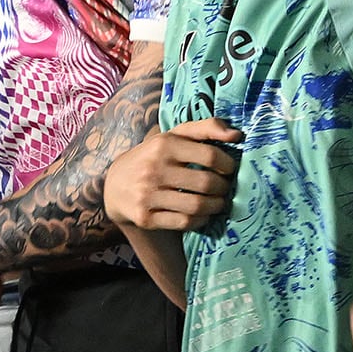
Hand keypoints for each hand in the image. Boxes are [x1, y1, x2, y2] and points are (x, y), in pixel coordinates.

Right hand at [104, 121, 240, 232]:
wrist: (115, 185)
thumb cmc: (154, 157)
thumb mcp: (174, 136)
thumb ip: (206, 128)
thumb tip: (237, 135)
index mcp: (164, 145)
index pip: (210, 155)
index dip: (228, 164)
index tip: (229, 169)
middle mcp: (154, 169)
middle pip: (206, 183)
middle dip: (223, 188)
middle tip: (225, 188)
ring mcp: (148, 195)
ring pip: (197, 206)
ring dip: (215, 206)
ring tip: (218, 202)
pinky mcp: (145, 218)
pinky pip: (184, 222)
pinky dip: (200, 220)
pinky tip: (202, 214)